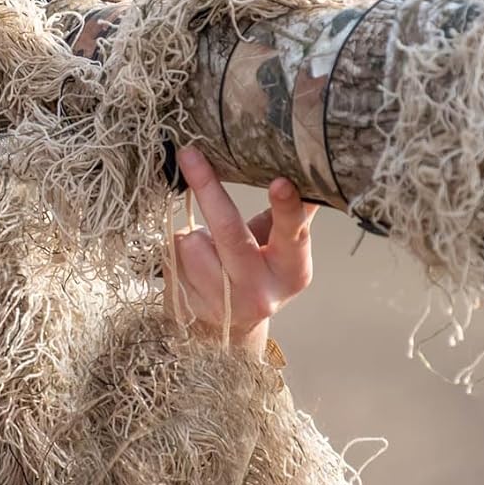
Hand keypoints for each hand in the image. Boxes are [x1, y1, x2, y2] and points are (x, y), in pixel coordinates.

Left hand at [165, 145, 316, 359]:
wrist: (229, 330)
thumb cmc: (258, 272)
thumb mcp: (283, 248)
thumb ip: (294, 213)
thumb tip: (312, 168)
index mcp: (292, 271)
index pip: (292, 233)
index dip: (286, 207)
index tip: (279, 181)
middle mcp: (259, 291)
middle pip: (230, 232)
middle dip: (208, 188)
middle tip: (190, 154)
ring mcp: (221, 303)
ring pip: (192, 242)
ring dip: (192, 235)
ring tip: (207, 248)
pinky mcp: (187, 306)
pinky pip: (171, 258)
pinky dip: (176, 251)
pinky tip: (191, 266)